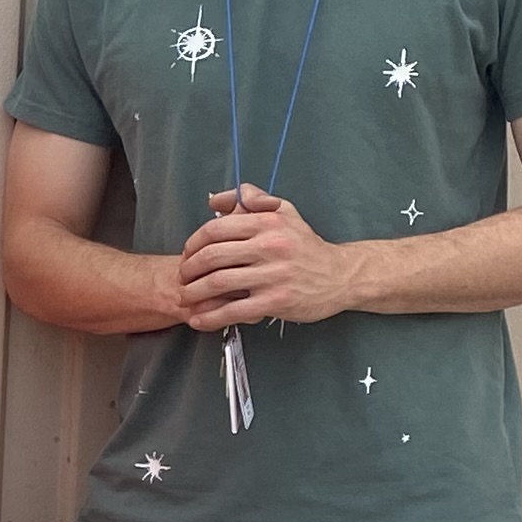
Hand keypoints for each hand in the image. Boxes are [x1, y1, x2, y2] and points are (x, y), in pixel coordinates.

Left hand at [178, 187, 359, 327]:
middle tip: (182, 278)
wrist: (340, 276)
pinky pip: (234, 310)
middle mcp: (269, 246)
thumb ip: (253, 200)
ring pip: (219, 283)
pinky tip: (199, 320)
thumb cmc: (306, 245)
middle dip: (188, 269)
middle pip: (212, 256)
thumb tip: (216, 200)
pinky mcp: (276, 301)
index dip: (193, 242)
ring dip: (193, 293)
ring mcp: (273, 275)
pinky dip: (211, 317)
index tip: (187, 254)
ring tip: (185, 297)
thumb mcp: (285, 212)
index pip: (216, 229)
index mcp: (267, 223)